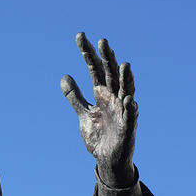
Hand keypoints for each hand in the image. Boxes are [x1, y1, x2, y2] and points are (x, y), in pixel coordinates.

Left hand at [61, 32, 137, 186]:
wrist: (107, 160)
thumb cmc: (99, 135)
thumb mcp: (83, 113)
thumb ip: (74, 96)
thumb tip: (64, 76)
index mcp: (102, 94)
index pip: (95, 69)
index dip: (88, 54)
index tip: (79, 36)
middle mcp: (114, 98)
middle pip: (110, 74)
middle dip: (107, 59)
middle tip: (101, 41)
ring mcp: (122, 112)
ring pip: (126, 91)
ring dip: (126, 79)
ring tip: (123, 65)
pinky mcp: (128, 128)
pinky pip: (130, 118)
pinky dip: (130, 109)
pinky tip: (129, 100)